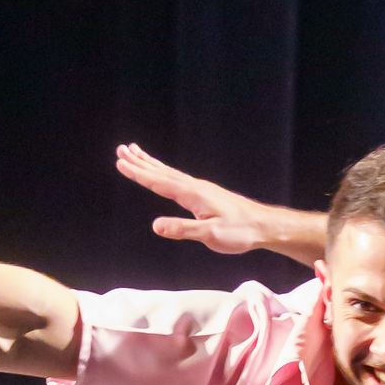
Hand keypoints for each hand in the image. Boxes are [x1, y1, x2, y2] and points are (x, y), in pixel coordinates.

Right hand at [115, 143, 286, 254]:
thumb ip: (183, 229)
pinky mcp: (205, 194)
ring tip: (135, 152)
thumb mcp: (210, 234)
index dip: (138, 173)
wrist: (264, 226)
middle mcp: (194, 187)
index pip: (159, 182)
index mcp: (192, 194)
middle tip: (120, 150)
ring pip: (169, 172)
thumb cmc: (240, 232)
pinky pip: (177, 179)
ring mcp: (200, 189)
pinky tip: (162, 173)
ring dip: (150, 163)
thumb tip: (156, 225)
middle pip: (161, 171)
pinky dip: (164, 172)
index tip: (120, 163)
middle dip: (140, 162)